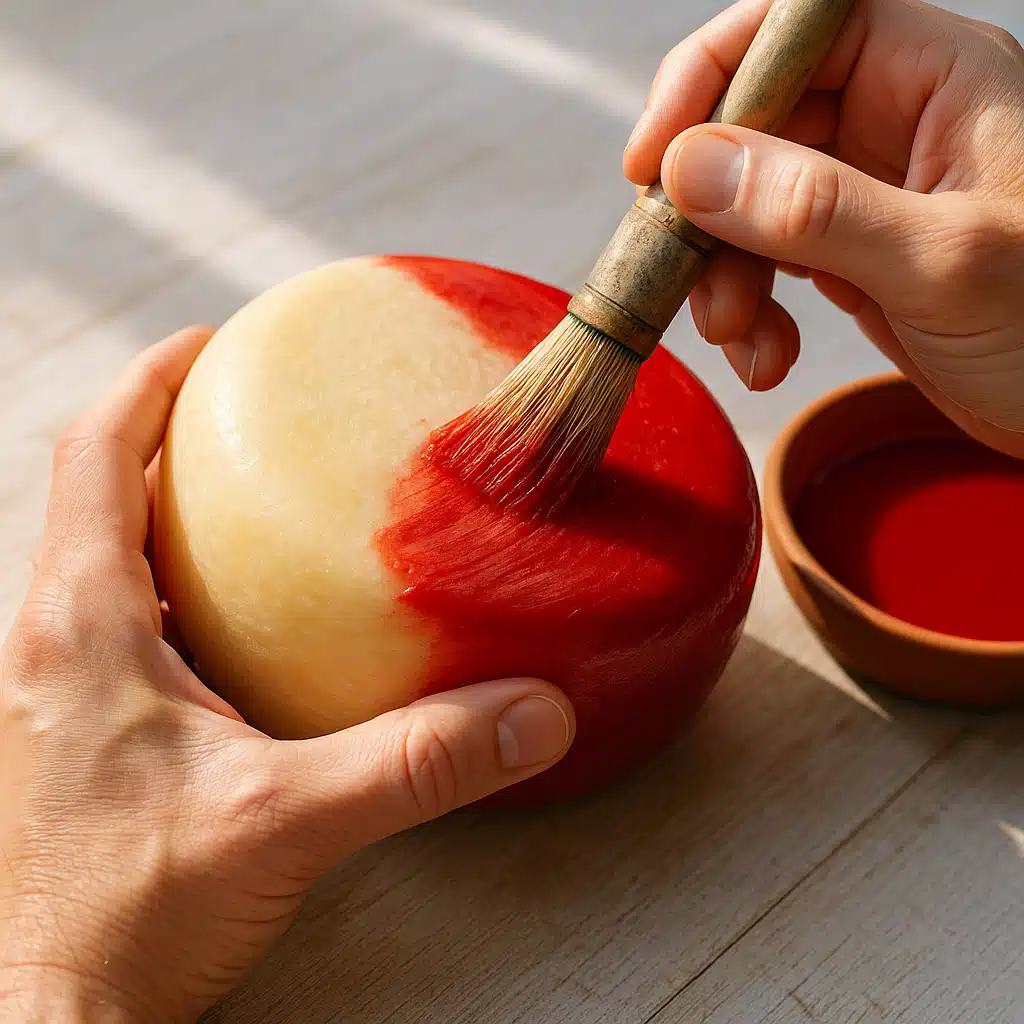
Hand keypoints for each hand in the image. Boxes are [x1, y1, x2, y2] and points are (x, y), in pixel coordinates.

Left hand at [0, 327, 574, 1023]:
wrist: (54, 1014)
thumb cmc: (128, 917)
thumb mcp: (289, 820)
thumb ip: (419, 762)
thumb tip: (533, 711)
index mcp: (81, 625)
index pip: (92, 454)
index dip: (149, 382)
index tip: (210, 341)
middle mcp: (50, 640)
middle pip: (91, 489)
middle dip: (161, 429)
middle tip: (246, 407)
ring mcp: (55, 687)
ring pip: (99, 552)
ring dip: (161, 504)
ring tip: (245, 490)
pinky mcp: (74, 730)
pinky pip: (117, 618)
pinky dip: (169, 580)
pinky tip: (237, 615)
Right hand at [625, 0, 1023, 455]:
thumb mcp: (942, 263)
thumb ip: (816, 210)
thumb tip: (691, 168)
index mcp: (936, 79)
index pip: (797, 26)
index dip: (714, 75)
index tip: (655, 159)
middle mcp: (894, 122)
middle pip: (753, 125)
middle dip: (708, 211)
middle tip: (690, 282)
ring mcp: (865, 193)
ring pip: (745, 203)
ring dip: (721, 275)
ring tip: (740, 339)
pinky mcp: (850, 257)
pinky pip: (764, 264)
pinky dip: (749, 313)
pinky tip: (768, 357)